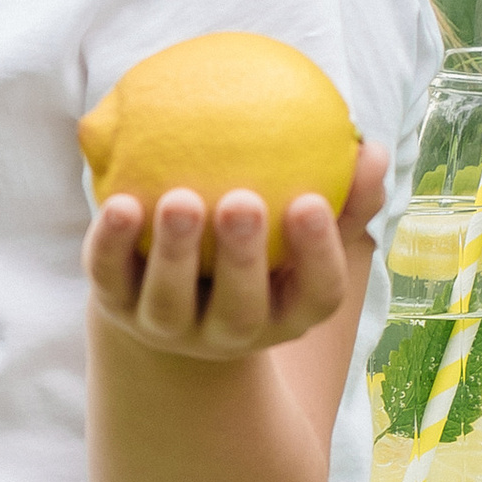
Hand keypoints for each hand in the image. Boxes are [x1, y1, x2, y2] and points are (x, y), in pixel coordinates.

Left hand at [85, 141, 388, 363]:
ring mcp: (169, 326)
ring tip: (180, 198)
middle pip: (240, 309)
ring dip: (175, 251)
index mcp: (288, 312)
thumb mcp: (303, 231)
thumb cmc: (262, 248)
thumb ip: (343, 193)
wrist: (174, 295)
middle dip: (242, 258)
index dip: (317, 255)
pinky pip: (109, 276)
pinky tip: (118, 201)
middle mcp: (231, 331)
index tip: (309, 201)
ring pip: (171, 301)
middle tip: (242, 200)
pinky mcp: (116, 306)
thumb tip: (373, 150)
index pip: (317, 295)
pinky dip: (109, 242)